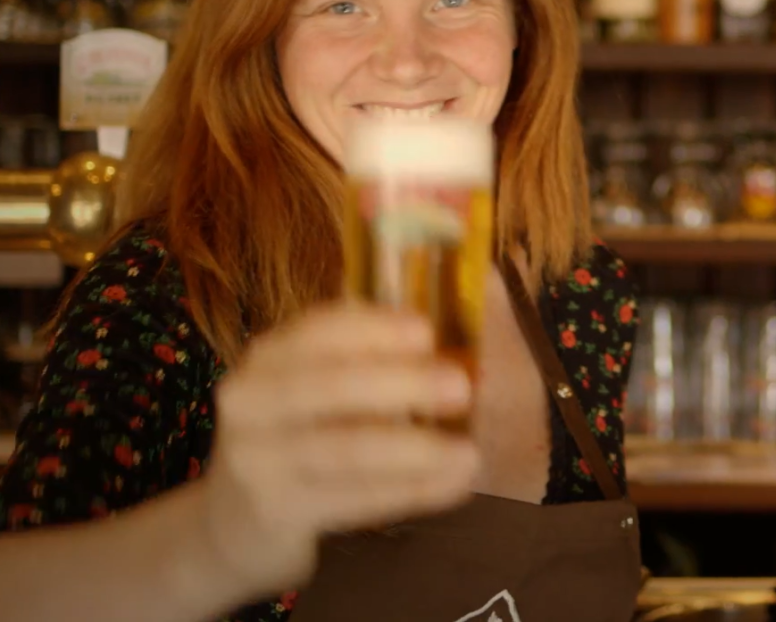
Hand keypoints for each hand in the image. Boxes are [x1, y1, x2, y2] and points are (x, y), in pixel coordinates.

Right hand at [194, 305, 478, 598]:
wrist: (232, 522)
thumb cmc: (294, 437)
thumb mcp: (310, 390)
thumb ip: (361, 364)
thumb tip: (443, 353)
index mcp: (267, 359)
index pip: (318, 330)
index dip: (375, 329)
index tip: (427, 332)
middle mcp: (252, 403)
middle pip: (332, 386)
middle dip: (404, 383)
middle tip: (462, 388)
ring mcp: (258, 460)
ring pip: (348, 449)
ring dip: (417, 450)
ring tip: (469, 453)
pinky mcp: (278, 512)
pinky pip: (356, 498)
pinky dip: (411, 490)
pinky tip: (453, 485)